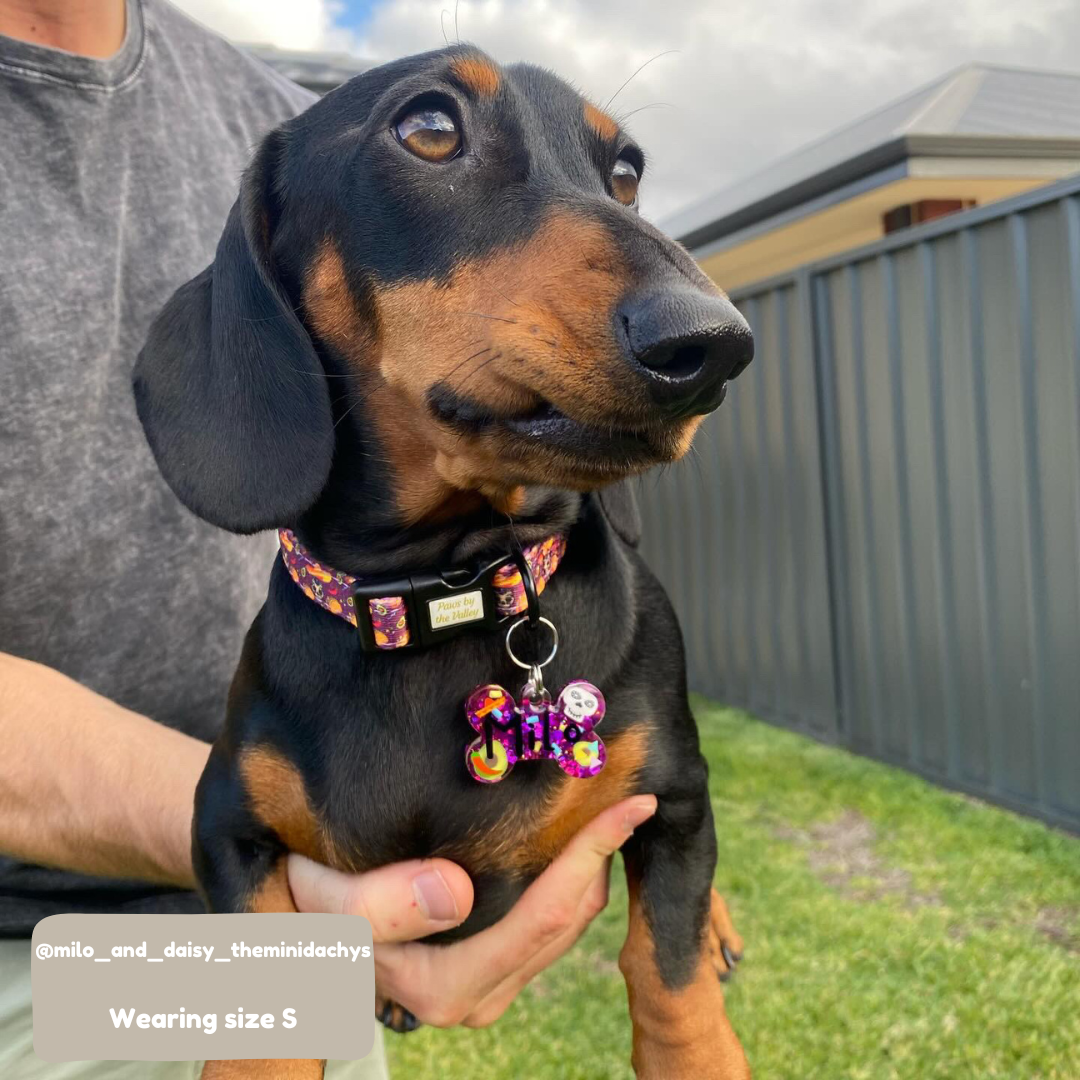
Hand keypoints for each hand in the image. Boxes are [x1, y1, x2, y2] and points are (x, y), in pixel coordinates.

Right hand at [287, 794, 656, 1027]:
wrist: (296, 928)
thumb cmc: (306, 909)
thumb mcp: (324, 903)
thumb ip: (377, 904)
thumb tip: (455, 890)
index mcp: (447, 987)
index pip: (546, 917)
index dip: (594, 855)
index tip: (634, 803)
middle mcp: (478, 997)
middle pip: (572, 921)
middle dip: (605, 854)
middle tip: (627, 786)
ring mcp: (488, 986)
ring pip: (570, 924)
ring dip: (592, 865)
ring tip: (607, 801)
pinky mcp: (490, 967)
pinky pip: (551, 921)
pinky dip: (570, 875)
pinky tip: (569, 833)